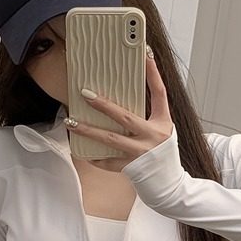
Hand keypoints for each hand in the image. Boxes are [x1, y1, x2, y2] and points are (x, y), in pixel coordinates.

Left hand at [66, 52, 174, 172]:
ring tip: (71, 122)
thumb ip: (148, 116)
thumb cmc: (163, 155)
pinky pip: (108, 161)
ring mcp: (141, 153)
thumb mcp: (163, 131)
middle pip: (125, 117)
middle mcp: (152, 137)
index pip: (160, 93)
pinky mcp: (131, 168)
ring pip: (110, 139)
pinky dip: (95, 157)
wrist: (170, 186)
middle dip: (103, 105)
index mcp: (163, 123)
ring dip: (88, 130)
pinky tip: (81, 152)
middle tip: (85, 93)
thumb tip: (123, 98)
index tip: (146, 55)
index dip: (153, 74)